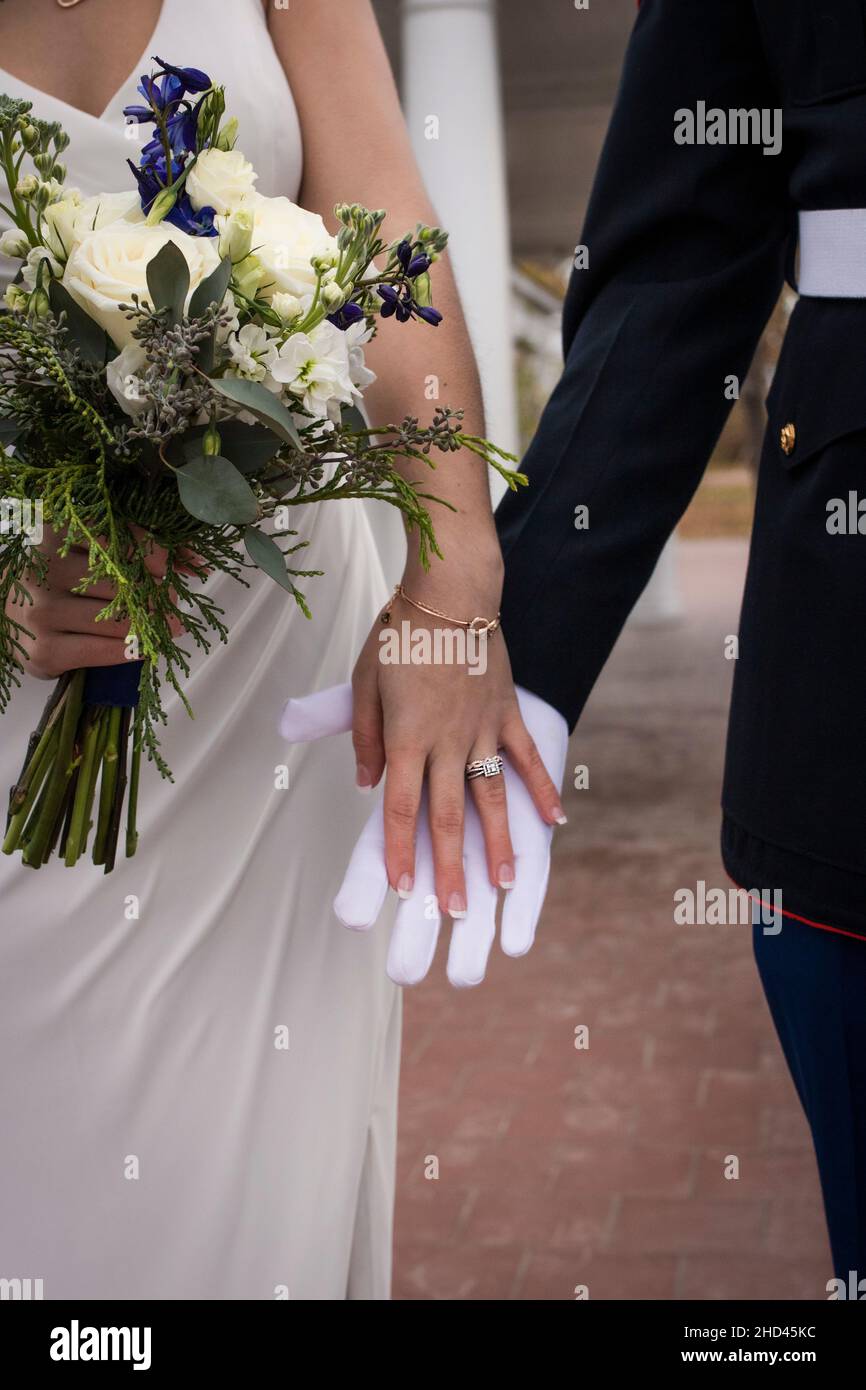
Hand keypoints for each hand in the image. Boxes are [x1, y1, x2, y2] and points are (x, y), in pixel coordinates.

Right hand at [6, 525, 192, 678]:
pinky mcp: (43, 651)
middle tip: (172, 604)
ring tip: (170, 627)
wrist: (5, 615)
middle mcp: (43, 569)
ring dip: (150, 625)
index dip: (150, 552)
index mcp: (52, 531)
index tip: (172, 567)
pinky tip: (145, 649)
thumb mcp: (84, 551)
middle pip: (118, 581)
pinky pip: (99, 651)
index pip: (112, 536)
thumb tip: (196, 561)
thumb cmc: (57, 577)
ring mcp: (41, 612)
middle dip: (155, 594)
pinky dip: (129, 651)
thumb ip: (135, 547)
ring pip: (114, 618)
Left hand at [350, 587, 565, 920]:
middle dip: (450, 868)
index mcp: (405, 737)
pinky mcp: (506, 713)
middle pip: (447, 816)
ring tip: (504, 883)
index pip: (400, 808)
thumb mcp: (363, 681)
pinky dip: (542, 789)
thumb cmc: (400, 632)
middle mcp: (446, 742)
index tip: (405, 889)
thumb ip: (364, 737)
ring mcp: (482, 729)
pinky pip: (526, 758)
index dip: (400, 852)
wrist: (451, 591)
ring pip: (491, 797)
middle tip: (458, 912)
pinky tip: (556, 820)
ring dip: (498, 843)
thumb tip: (366, 784)